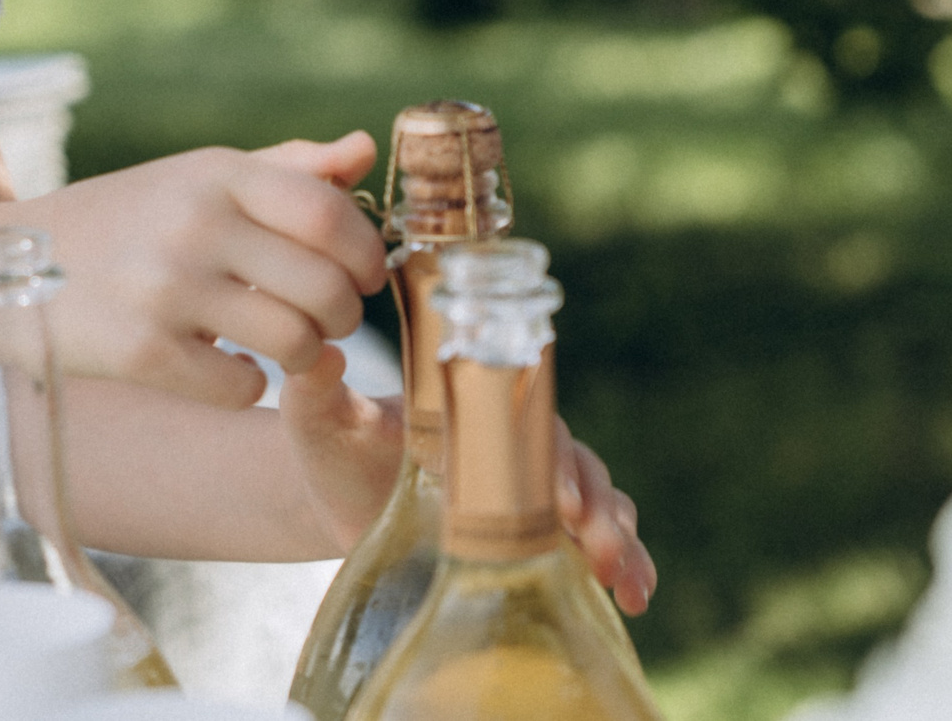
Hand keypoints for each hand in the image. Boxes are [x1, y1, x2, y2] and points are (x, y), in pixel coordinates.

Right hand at [16, 132, 389, 408]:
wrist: (4, 268)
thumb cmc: (123, 221)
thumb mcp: (196, 178)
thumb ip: (286, 168)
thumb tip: (365, 150)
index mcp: (214, 174)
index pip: (329, 212)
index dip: (366, 253)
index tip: (364, 277)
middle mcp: (192, 223)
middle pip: (325, 286)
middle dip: (343, 316)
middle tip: (326, 322)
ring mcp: (165, 288)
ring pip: (294, 343)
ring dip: (302, 357)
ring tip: (280, 347)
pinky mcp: (141, 350)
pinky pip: (242, 388)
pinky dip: (244, 387)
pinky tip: (219, 367)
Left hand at [279, 349, 657, 614]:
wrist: (340, 498)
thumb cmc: (334, 448)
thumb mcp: (319, 420)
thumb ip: (316, 391)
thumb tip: (321, 355)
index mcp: (474, 407)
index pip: (526, 420)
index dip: (547, 455)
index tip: (555, 496)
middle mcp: (515, 444)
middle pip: (574, 464)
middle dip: (594, 505)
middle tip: (592, 541)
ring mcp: (533, 492)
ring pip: (599, 502)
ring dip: (618, 536)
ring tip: (620, 578)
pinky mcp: (538, 538)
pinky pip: (597, 545)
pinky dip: (627, 564)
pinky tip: (635, 596)